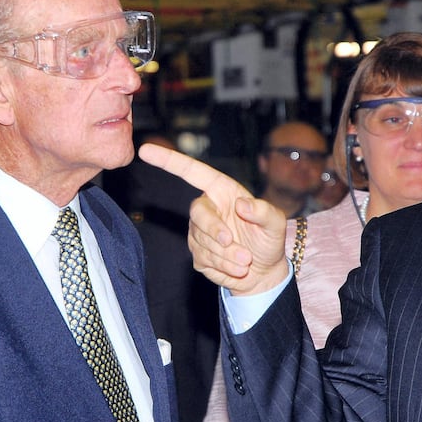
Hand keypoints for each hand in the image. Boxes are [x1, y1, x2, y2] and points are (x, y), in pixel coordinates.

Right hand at [139, 143, 288, 295]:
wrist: (265, 271)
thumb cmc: (268, 239)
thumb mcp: (275, 222)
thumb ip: (263, 211)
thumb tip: (242, 205)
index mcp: (222, 191)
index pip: (192, 172)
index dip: (169, 161)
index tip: (146, 150)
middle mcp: (207, 208)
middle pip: (197, 213)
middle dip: (216, 231)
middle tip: (237, 246)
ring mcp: (199, 232)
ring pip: (203, 242)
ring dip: (228, 255)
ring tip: (247, 260)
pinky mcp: (198, 255)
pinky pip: (205, 260)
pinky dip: (225, 266)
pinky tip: (237, 267)